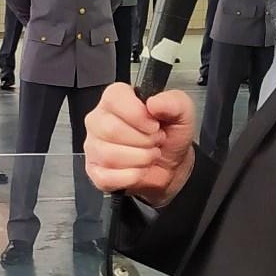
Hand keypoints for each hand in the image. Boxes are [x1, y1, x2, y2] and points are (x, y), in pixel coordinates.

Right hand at [84, 82, 195, 206]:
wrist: (171, 165)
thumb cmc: (170, 136)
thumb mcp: (182, 112)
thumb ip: (173, 102)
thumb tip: (155, 103)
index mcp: (116, 99)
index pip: (114, 99)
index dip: (138, 115)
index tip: (154, 124)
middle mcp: (99, 120)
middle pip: (111, 130)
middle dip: (143, 140)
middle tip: (155, 141)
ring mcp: (93, 146)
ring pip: (109, 156)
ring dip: (139, 159)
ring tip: (148, 155)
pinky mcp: (95, 171)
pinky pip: (106, 177)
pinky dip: (131, 177)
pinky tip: (139, 170)